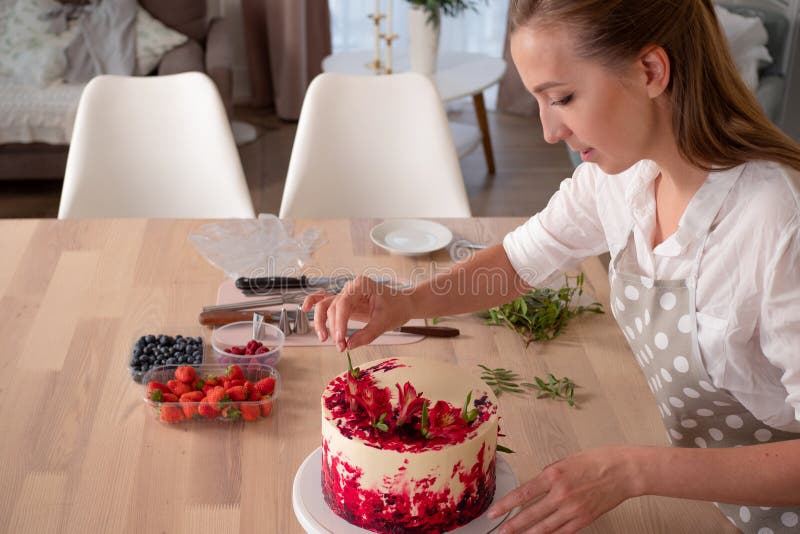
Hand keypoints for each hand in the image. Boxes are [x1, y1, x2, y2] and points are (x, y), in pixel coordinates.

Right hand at [301, 276, 413, 350]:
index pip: (343, 304)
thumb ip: (367, 334)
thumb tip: (349, 345)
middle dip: (333, 328)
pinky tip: (303, 309)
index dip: (339, 323)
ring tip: (324, 339)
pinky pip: (325, 301)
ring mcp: (345, 294)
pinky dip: (313, 303)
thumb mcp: (385, 322)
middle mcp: (350, 287)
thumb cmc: (396, 308)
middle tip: (340, 347)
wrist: (403, 304)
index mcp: (361, 285)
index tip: (340, 340)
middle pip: (332, 307)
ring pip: (325, 306)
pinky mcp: (344, 303)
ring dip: (322, 322)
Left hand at [488, 446, 640, 533]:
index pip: (522, 494)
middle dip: (511, 525)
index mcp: (553, 476)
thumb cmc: (597, 461)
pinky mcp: (583, 520)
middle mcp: (560, 495)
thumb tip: (537, 485)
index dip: (505, 505)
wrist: (623, 472)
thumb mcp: (565, 460)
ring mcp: (572, 510)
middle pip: (530, 515)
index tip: (494, 512)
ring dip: (527, 533)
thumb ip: (549, 474)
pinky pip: (561, 532)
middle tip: (499, 531)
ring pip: (544, 528)